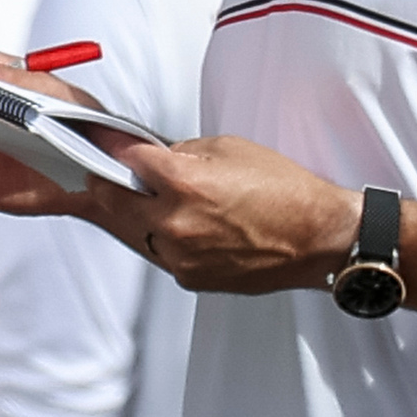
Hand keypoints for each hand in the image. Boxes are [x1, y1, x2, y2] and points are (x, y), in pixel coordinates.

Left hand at [87, 135, 359, 295]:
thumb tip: (149, 155)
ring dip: (127, 212)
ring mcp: (179, 255)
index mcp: (184, 183)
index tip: (97, 139)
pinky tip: (172, 224)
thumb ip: (180, 151)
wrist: (318, 239)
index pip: (123, 158)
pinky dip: (156, 236)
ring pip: (129, 230)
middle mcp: (175, 223)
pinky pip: (156, 252)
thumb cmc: (285, 193)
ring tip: (139, 198)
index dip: (108, 145)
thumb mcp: (230, 148)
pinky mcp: (187, 276)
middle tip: (107, 170)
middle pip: (110, 199)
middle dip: (106, 181)